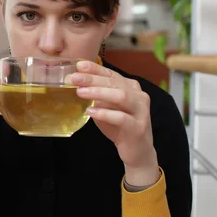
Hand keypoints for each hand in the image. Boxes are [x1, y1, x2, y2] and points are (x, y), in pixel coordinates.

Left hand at [72, 61, 158, 186]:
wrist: (137, 152)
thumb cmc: (119, 127)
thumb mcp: (106, 108)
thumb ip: (97, 96)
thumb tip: (77, 83)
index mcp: (131, 87)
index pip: (111, 74)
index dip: (95, 69)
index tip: (79, 65)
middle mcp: (139, 96)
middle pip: (115, 82)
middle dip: (93, 79)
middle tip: (75, 78)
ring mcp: (141, 111)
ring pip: (121, 96)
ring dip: (99, 93)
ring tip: (80, 92)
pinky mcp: (139, 127)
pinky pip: (121, 117)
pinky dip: (105, 113)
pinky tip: (91, 111)